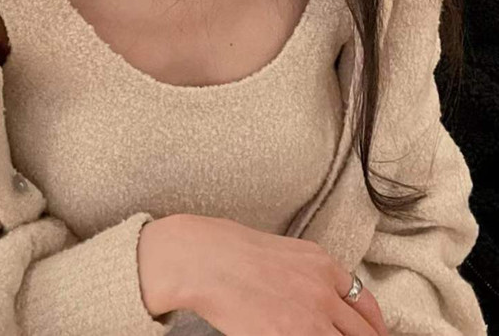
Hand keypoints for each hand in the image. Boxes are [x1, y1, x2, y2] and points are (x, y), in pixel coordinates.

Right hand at [175, 215, 389, 335]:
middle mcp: (323, 291)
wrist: (203, 259)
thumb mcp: (283, 252)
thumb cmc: (232, 250)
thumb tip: (323, 301)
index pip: (365, 303)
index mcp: (322, 264)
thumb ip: (310, 275)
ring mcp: (308, 319)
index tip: (373, 335)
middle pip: (362, 333)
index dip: (374, 327)